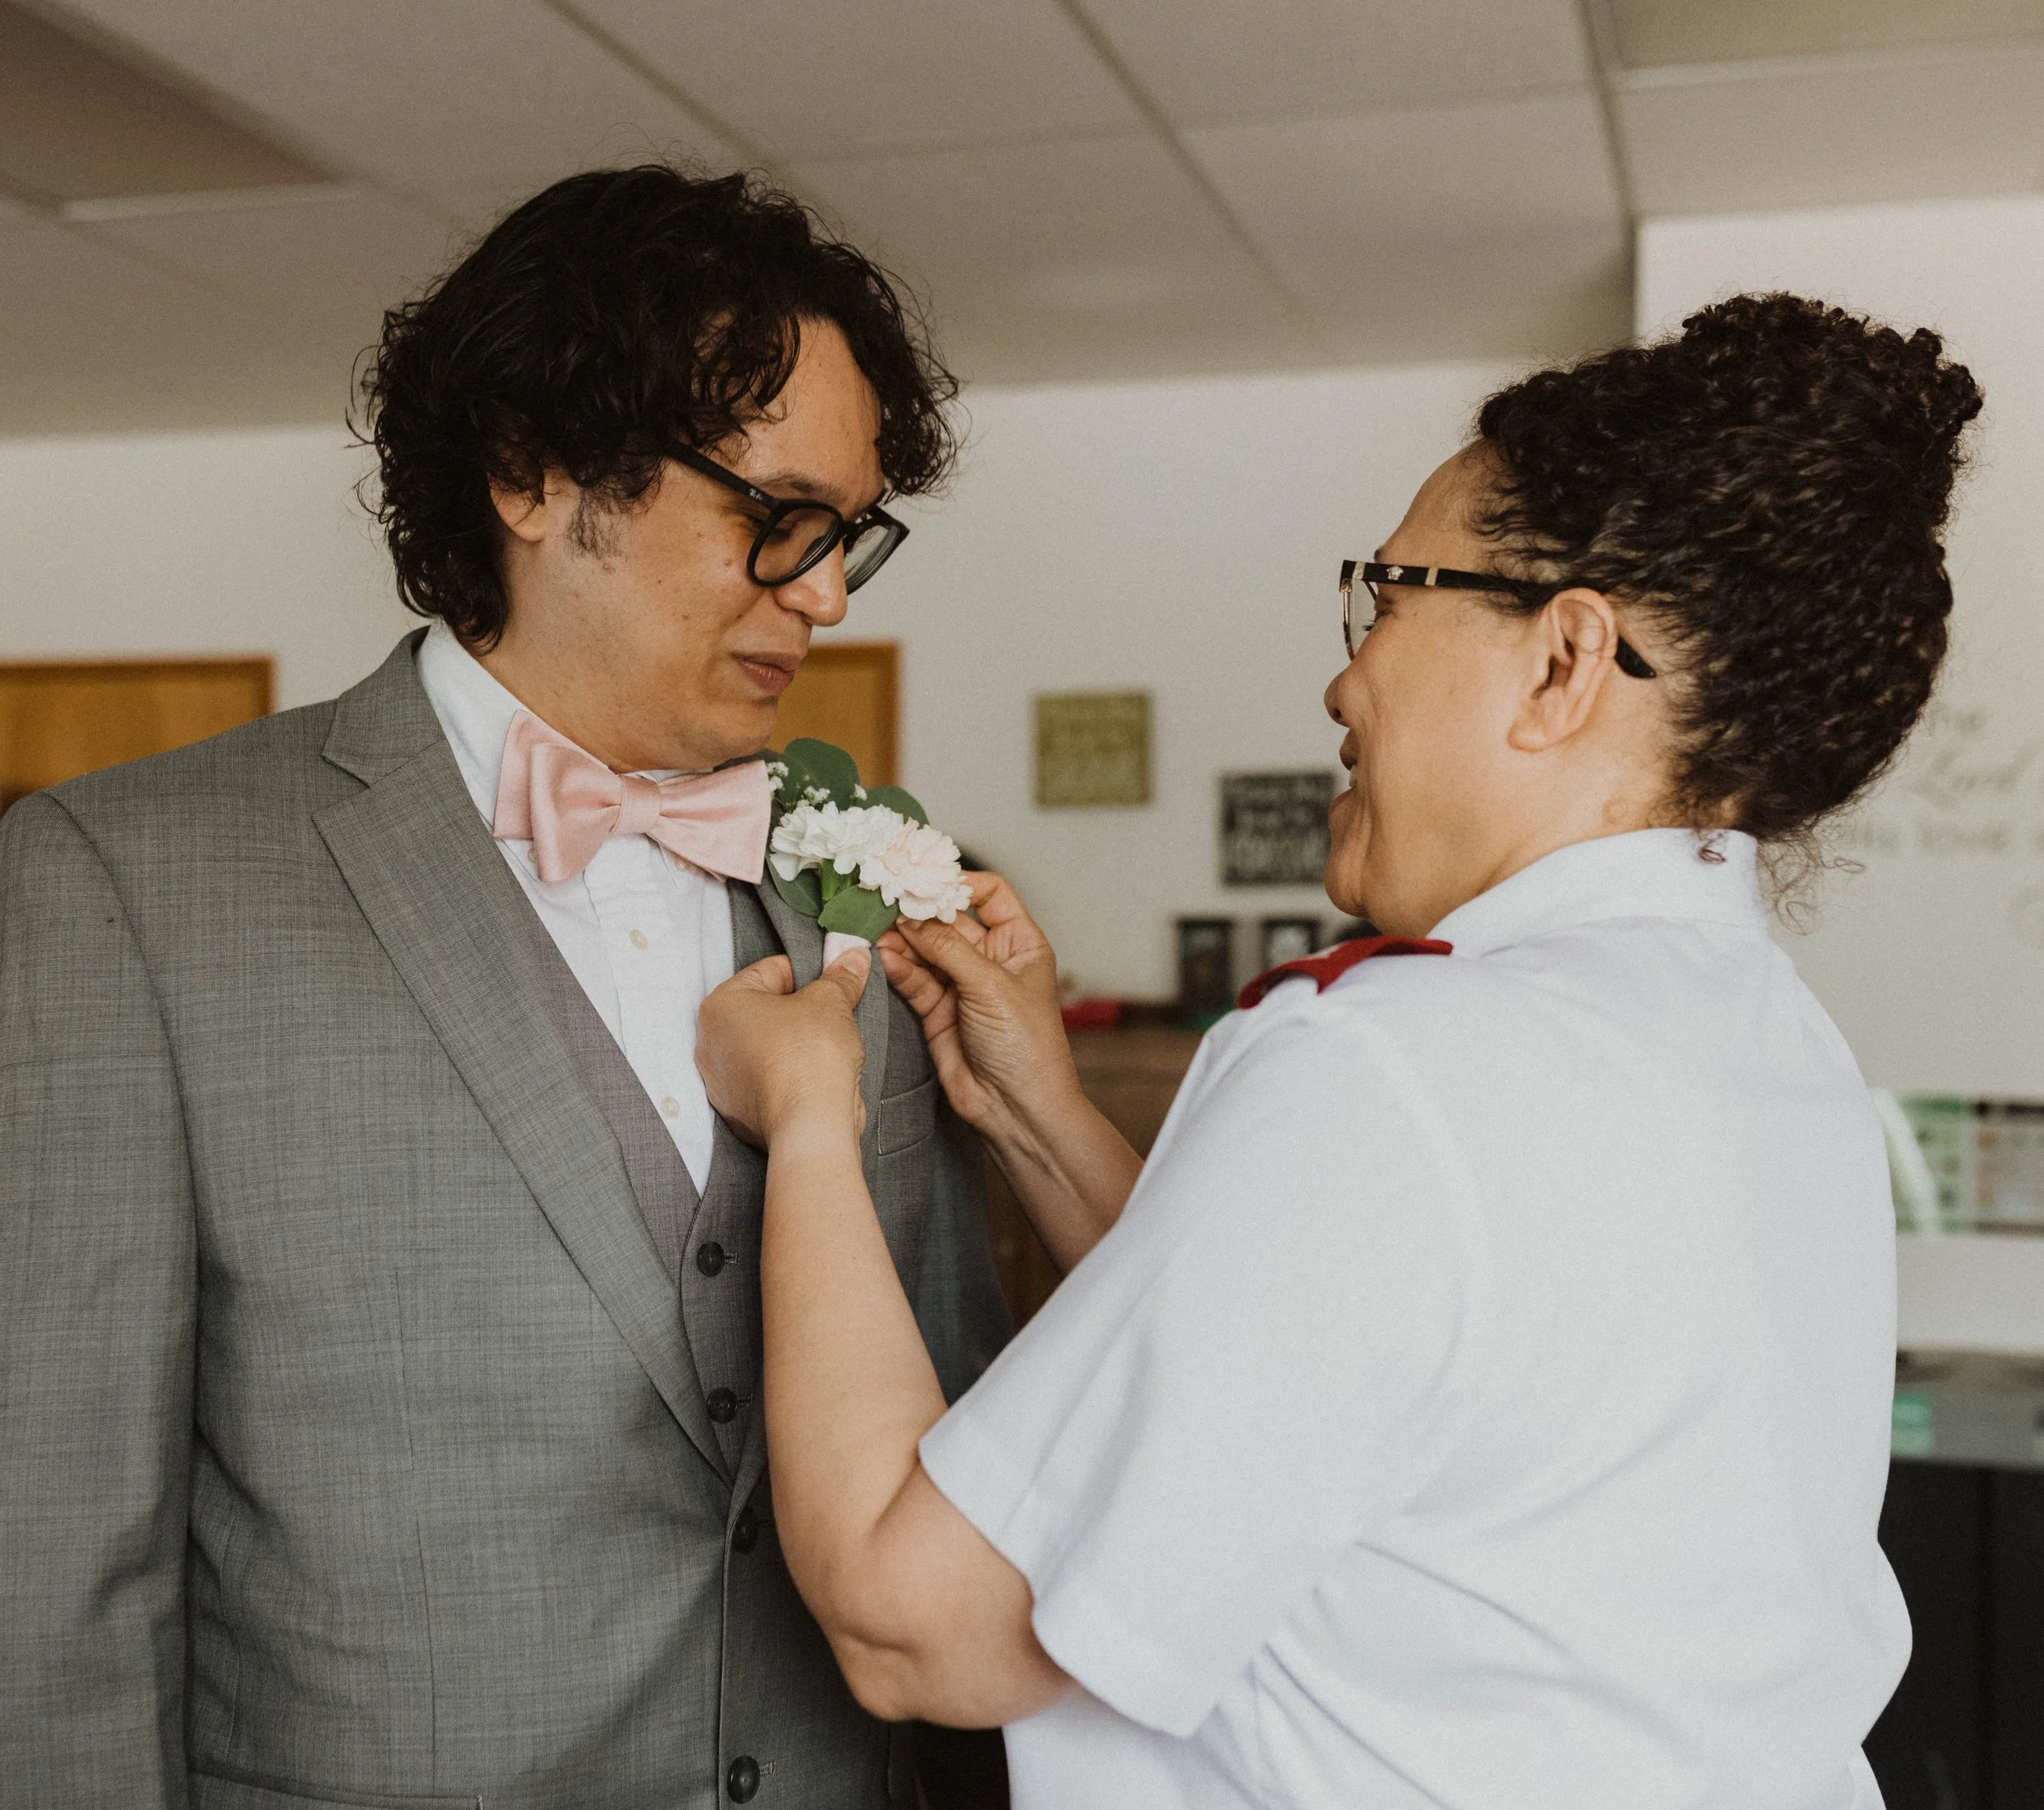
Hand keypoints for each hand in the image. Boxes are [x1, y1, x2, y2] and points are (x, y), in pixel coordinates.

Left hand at [697, 949, 869, 1151]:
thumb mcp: (831, 1002)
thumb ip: (840, 976)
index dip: (809, 973)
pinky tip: (811, 1076)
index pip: (772, 971)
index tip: (832, 983)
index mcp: (721, 1005)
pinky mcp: (736, 1111)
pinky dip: (786, 1075)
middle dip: (798, 1010)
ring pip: (764, 1046)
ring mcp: (720, 1081)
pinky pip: (766, 1080)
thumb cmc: (809, 1056)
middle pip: (764, 1010)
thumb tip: (854, 957)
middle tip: (830, 1016)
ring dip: (791, 1043)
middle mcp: (709, 1042)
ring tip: (823, 1048)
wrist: (809, 1126)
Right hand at [875, 871, 1079, 1144]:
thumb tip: (911, 915)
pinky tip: (881, 956)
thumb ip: (948, 947)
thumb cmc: (1027, 1047)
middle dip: (918, 910)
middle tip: (883, 897)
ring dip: (901, 938)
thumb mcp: (991, 986)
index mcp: (1020, 943)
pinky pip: (914, 979)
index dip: (958, 882)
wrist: (1016, 1109)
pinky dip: (897, 967)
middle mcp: (991, 959)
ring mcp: (962, 984)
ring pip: (925, 949)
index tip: (923, 876)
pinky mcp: (938, 1010)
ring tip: (872, 926)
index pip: (989, 894)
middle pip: (948, 919)